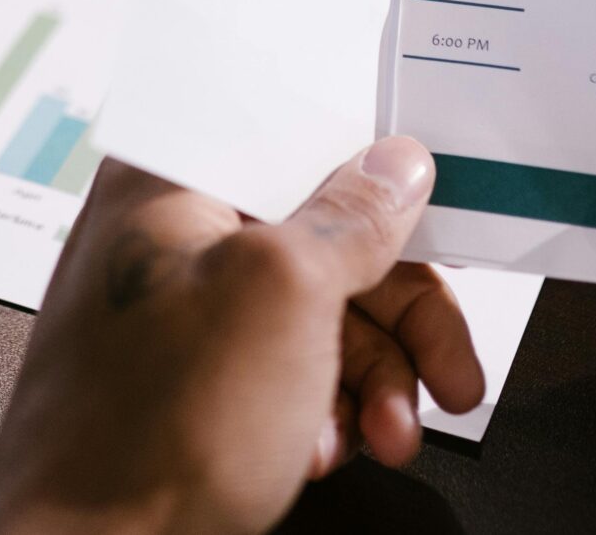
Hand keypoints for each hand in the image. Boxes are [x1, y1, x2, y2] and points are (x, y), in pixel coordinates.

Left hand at [0, 140, 484, 534]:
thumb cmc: (145, 433)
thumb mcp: (281, 295)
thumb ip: (348, 219)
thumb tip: (394, 168)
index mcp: (170, 182)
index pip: (301, 142)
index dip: (384, 183)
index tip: (446, 222)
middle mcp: (168, 238)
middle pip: (325, 243)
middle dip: (399, 318)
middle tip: (449, 371)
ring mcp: (177, 318)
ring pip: (314, 320)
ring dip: (372, 382)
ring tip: (387, 434)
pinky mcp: (188, 389)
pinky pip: (282, 379)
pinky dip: (317, 418)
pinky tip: (315, 452)